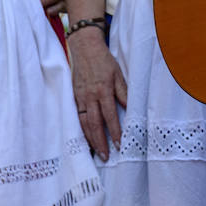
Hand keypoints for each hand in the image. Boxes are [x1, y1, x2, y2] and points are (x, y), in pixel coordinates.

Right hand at [68, 29, 126, 160]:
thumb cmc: (104, 60)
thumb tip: (132, 108)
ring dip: (91, 139)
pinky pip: (76, 117)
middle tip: (107, 157)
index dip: (115, 131)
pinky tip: (85, 139)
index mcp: (103, 90)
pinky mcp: (74, 97)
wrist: (85, 48)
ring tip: (97, 153)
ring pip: (84, 123)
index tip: (120, 144)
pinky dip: (81, 130)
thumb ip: (124, 92)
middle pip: (95, 124)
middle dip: (101, 142)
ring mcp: (80, 97)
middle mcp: (90, 96)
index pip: (110, 116)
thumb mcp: (118, 74)